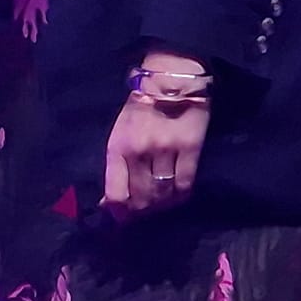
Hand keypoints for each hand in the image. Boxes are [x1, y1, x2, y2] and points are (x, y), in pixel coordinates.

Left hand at [102, 50, 210, 216]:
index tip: (119, 218)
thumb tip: (110, 201)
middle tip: (141, 213)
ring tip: (158, 205)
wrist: (169, 82)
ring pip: (163, 194)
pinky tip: (176, 197)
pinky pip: (185, 184)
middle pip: (141, 197)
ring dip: (160, 205)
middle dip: (139, 211)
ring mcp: (166, 150)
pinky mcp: (190, 149)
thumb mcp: (119, 133)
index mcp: (117, 147)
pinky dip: (179, 196)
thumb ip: (116, 166)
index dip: (117, 212)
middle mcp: (139, 151)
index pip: (115, 191)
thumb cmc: (139, 108)